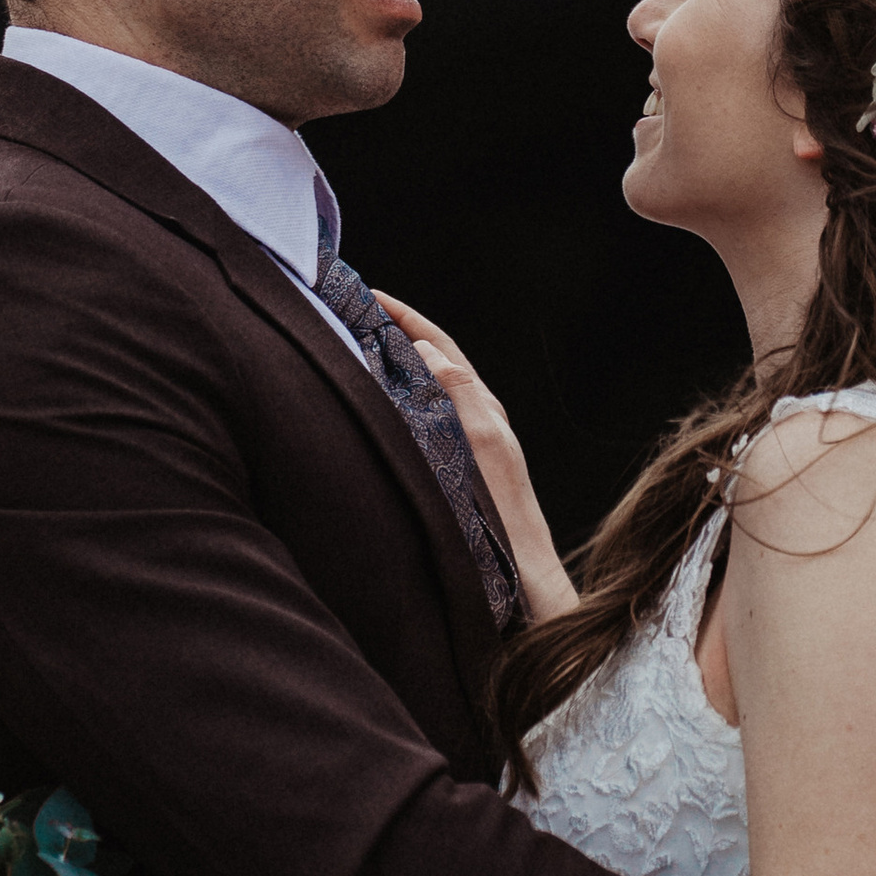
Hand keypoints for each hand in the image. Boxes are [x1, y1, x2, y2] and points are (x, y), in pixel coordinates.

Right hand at [374, 295, 580, 619]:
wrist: (524, 583)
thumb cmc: (506, 519)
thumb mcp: (483, 444)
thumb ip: (458, 393)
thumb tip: (427, 348)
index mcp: (483, 405)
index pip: (438, 342)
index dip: (404, 316)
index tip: (366, 293)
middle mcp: (477, 419)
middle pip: (432, 359)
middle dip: (394, 332)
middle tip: (351, 313)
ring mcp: (467, 445)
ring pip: (424, 389)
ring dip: (393, 364)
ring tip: (354, 351)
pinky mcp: (457, 472)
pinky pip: (421, 421)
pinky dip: (396, 401)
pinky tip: (374, 412)